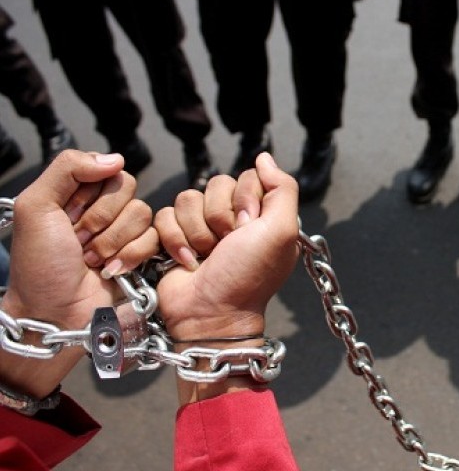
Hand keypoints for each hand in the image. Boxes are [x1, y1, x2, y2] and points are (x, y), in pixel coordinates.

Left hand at [0, 150, 156, 397]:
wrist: (54, 313)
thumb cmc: (39, 266)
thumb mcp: (35, 206)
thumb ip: (68, 168)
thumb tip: (116, 158)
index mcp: (75, 192)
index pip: (104, 168)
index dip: (89, 193)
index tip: (67, 216)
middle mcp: (101, 208)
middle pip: (126, 187)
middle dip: (100, 218)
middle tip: (78, 240)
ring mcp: (123, 231)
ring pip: (142, 212)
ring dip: (113, 241)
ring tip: (91, 260)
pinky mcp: (141, 253)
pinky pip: (154, 238)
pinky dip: (130, 256)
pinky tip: (110, 270)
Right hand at [154, 153, 299, 402]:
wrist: (211, 313)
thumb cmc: (249, 276)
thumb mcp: (281, 231)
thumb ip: (282, 188)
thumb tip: (263, 157)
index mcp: (261, 213)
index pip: (247, 176)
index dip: (245, 200)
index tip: (249, 228)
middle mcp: (232, 217)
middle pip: (215, 183)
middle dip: (219, 217)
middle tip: (226, 245)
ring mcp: (201, 227)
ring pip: (187, 198)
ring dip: (196, 232)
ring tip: (206, 256)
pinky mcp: (173, 237)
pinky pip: (164, 215)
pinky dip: (174, 240)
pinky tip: (187, 263)